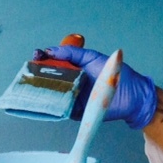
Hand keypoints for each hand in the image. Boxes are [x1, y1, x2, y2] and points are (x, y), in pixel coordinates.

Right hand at [38, 44, 156, 129]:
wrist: (133, 95)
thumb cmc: (115, 74)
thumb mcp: (92, 57)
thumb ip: (72, 53)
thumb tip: (51, 50)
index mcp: (73, 69)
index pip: (52, 63)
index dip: (42, 59)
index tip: (36, 55)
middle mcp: (70, 83)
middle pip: (48, 79)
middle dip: (37, 75)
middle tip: (29, 71)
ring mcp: (72, 98)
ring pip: (52, 95)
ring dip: (41, 91)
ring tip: (33, 86)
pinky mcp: (76, 112)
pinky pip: (61, 110)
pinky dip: (53, 106)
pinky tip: (46, 101)